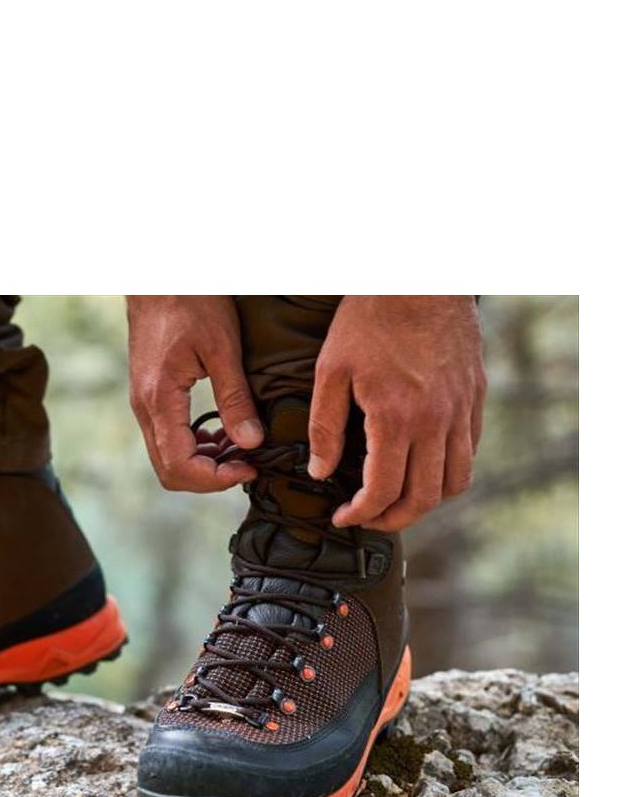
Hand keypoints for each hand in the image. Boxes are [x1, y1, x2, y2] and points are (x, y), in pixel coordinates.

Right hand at [126, 295, 260, 492]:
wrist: (159, 273)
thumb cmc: (191, 299)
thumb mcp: (222, 347)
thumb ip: (235, 398)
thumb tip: (251, 443)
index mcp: (160, 400)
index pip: (180, 466)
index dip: (216, 479)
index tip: (249, 467)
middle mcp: (145, 409)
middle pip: (169, 471)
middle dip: (210, 476)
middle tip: (246, 462)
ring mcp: (144, 403)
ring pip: (167, 458)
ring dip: (204, 462)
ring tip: (240, 445)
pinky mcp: (150, 396)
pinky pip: (167, 438)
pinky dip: (195, 445)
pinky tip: (221, 430)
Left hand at [308, 296, 485, 530]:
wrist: (420, 276)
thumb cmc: (369, 320)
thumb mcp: (331, 371)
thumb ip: (325, 427)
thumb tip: (321, 472)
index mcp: (396, 418)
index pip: (383, 491)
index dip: (360, 514)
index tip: (343, 517)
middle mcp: (435, 421)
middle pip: (424, 498)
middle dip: (393, 519)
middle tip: (368, 518)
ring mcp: (461, 410)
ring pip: (455, 481)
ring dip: (426, 501)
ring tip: (398, 500)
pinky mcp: (474, 396)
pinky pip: (469, 451)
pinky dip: (448, 471)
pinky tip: (422, 465)